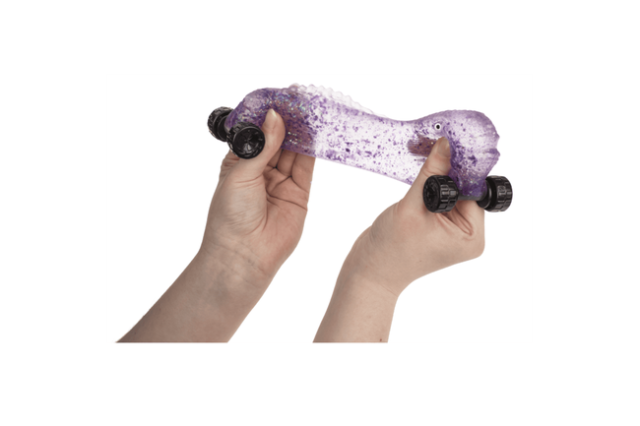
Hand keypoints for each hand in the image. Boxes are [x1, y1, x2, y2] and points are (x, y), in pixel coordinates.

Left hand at [201, 109, 314, 289]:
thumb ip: (263, 145)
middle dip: (288, 118)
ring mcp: (281, 180)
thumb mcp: (241, 174)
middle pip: (279, 137)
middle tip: (299, 97)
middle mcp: (262, 169)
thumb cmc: (230, 216)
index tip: (279, 96)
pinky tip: (315, 130)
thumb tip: (275, 116)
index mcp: (240, 161)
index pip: (256, 130)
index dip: (267, 113)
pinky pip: (307, 165)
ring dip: (302, 129)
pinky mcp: (300, 192)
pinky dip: (312, 147)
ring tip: (310, 108)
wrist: (244, 255)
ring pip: (295, 148)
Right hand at [340, 137, 484, 296]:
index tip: (451, 142)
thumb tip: (446, 145)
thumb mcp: (412, 207)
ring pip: (451, 190)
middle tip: (433, 142)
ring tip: (423, 152)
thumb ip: (431, 173)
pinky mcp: (438, 224)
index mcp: (471, 236)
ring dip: (437, 172)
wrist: (370, 270)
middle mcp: (467, 233)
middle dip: (448, 167)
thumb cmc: (392, 249)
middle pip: (465, 189)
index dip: (462, 166)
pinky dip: (430, 183)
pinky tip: (420, 169)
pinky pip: (440, 197)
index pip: (474, 190)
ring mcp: (452, 230)